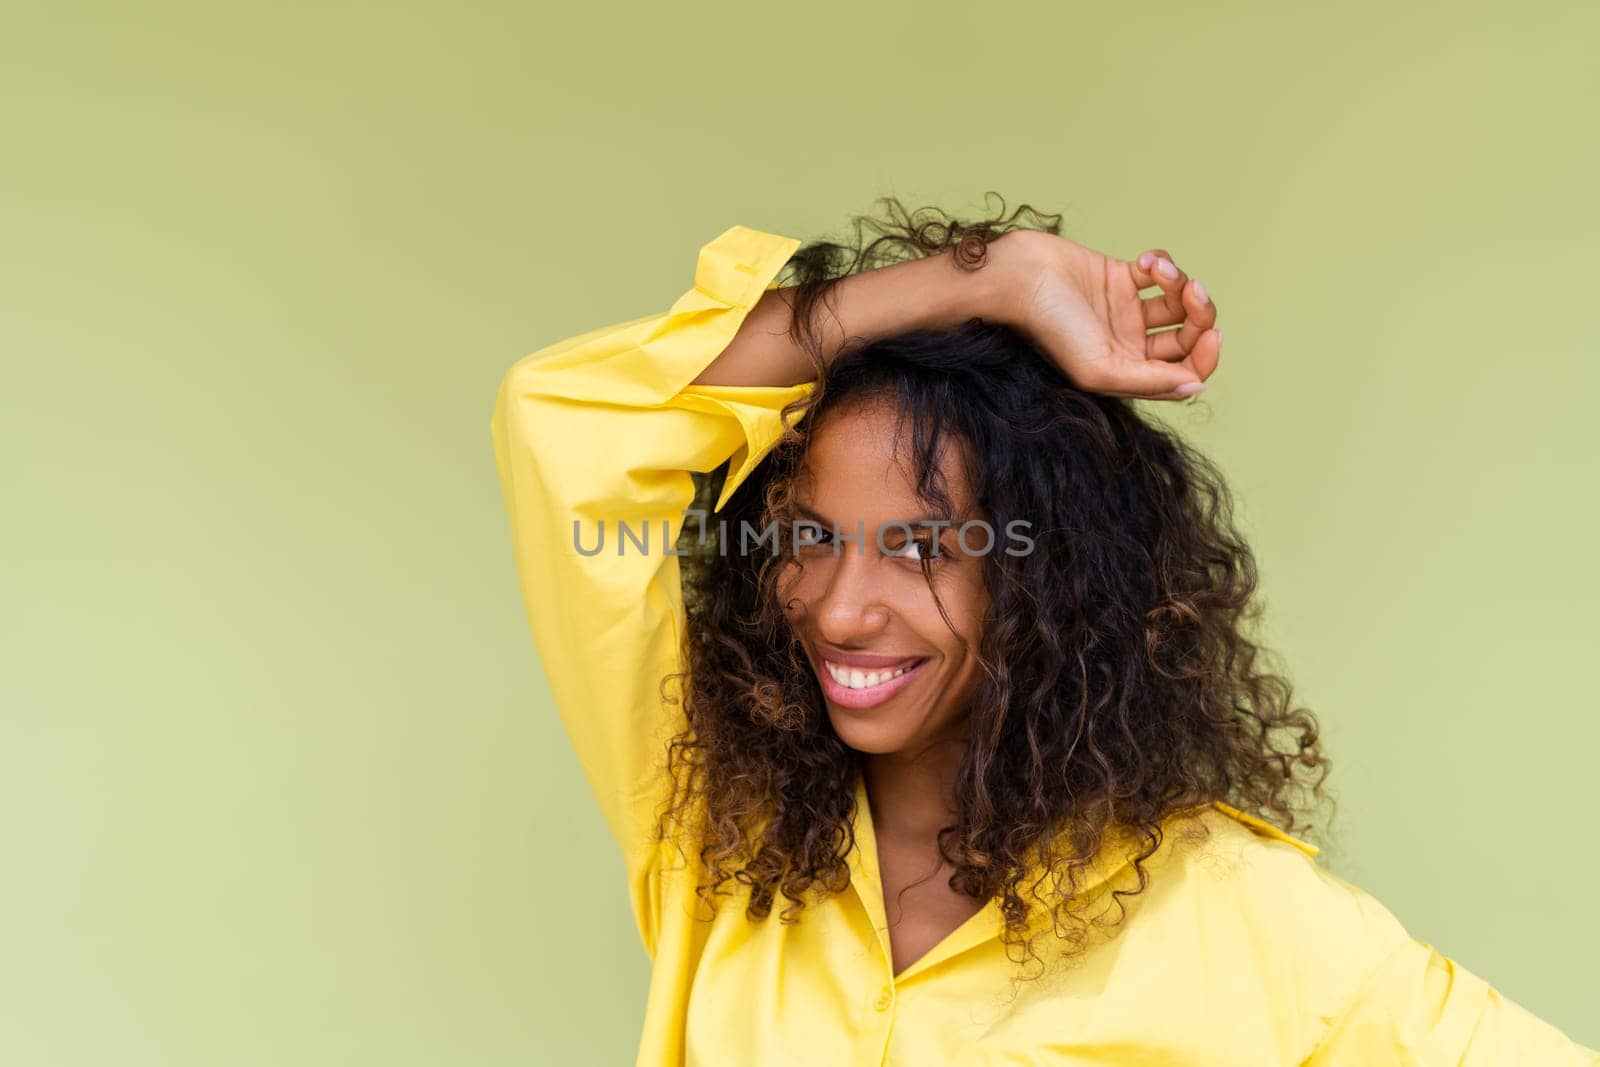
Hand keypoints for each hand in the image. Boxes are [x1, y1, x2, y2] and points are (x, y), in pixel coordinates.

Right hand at [985, 230, 1221, 400]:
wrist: (1018, 278)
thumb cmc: (1049, 327)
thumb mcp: (1099, 369)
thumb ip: (1150, 381)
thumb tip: (1195, 387)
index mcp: (1126, 372)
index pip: (1184, 373)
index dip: (1205, 357)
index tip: (1213, 334)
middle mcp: (1129, 345)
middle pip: (1187, 336)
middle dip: (1199, 313)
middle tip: (1192, 291)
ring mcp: (1126, 311)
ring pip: (1178, 301)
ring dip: (1180, 282)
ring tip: (1160, 270)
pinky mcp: (1120, 277)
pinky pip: (1160, 272)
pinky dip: (1162, 263)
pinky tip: (1146, 261)